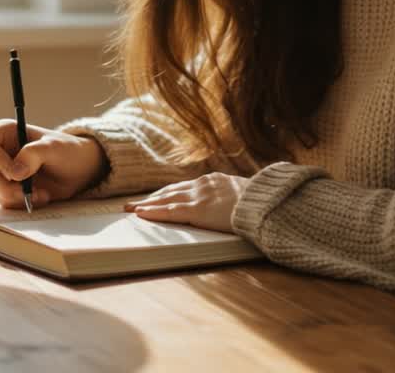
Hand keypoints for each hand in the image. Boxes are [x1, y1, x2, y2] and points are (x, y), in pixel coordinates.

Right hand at [0, 119, 106, 208]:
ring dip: (15, 197)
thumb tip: (16, 172)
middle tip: (28, 190)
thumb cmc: (66, 151)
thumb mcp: (55, 148)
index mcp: (3, 132)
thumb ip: (34, 154)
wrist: (78, 170)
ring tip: (41, 193)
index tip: (18, 174)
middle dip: (5, 187)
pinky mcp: (4, 190)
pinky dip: (20, 204)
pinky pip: (1, 202)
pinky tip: (39, 197)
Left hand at [123, 172, 247, 232]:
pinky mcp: (197, 211)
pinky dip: (154, 213)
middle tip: (133, 203)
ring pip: (165, 200)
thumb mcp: (243, 193)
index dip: (167, 192)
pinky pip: (170, 212)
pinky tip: (141, 214)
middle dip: (151, 198)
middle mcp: (202, 185)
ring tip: (130, 209)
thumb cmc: (259, 201)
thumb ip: (231, 195)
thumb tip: (231, 203)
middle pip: (170, 191)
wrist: (264, 202)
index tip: (154, 196)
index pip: (183, 186)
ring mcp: (199, 197)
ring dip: (146, 205)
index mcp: (213, 180)